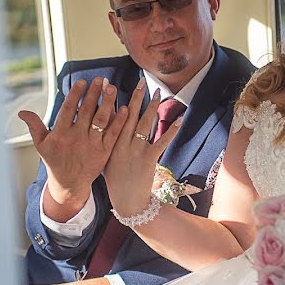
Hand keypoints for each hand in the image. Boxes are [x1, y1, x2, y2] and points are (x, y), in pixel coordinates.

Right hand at [18, 77, 127, 210]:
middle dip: (94, 94)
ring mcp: (92, 145)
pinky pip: (113, 133)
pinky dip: (119, 121)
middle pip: (87, 111)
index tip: (82, 82)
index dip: (75, 95)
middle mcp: (77, 138)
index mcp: (61, 134)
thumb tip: (22, 111)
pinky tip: (124, 108)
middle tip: (101, 79)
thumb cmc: (54, 161)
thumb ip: (34, 126)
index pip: (69, 110)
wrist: (70, 184)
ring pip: (101, 120)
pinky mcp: (104, 151)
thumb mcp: (41, 145)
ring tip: (112, 88)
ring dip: (107, 103)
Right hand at [103, 81, 181, 217]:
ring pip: (144, 124)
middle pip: (129, 116)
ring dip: (152, 107)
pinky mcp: (149, 159)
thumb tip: (109, 124)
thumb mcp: (105, 160)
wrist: (128, 202)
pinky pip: (161, 141)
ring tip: (158, 93)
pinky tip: (179, 118)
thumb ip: (107, 142)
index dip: (114, 101)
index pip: (111, 118)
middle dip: (135, 98)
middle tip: (140, 82)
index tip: (114, 86)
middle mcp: (121, 145)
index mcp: (109, 145)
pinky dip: (171, 130)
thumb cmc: (116, 181)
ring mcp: (135, 152)